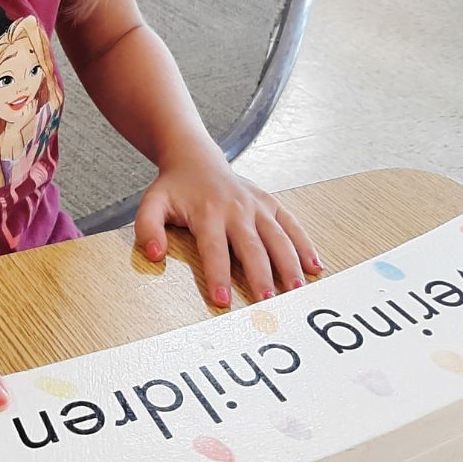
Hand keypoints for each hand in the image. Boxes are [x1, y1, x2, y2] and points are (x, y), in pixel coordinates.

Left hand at [134, 149, 319, 305]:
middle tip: (267, 302)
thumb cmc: (174, 188)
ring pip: (277, 237)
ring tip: (296, 290)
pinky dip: (305, 245)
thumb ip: (147, 228)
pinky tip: (315, 266)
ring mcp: (256, 206)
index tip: (223, 300)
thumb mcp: (151, 203)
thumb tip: (154, 255)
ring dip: (288, 264)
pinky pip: (291, 225)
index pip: (213, 248)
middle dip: (260, 275)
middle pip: (250, 247)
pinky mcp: (270, 204)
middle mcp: (236, 209)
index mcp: (207, 213)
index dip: (218, 274)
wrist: (195, 158)